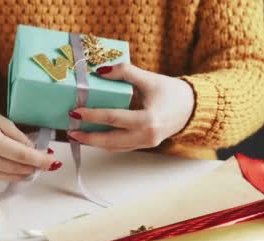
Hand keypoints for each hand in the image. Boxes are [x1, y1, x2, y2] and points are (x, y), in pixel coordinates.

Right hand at [0, 100, 61, 180]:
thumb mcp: (1, 121)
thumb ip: (19, 137)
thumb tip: (34, 152)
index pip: (22, 155)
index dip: (40, 160)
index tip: (53, 162)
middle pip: (18, 168)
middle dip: (34, 166)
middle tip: (45, 161)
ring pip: (11, 176)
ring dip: (26, 172)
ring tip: (34, 164)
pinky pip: (1, 177)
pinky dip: (13, 174)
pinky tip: (19, 168)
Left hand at [67, 63, 194, 151]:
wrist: (192, 108)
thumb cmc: (172, 93)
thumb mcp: (149, 79)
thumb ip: (126, 72)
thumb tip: (99, 70)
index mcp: (148, 119)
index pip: (113, 118)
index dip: (93, 115)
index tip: (76, 111)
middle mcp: (147, 136)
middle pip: (110, 140)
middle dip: (88, 137)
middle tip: (71, 130)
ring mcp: (145, 144)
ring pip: (114, 147)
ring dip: (94, 142)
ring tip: (77, 135)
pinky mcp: (144, 146)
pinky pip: (120, 147)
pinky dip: (105, 143)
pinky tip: (93, 137)